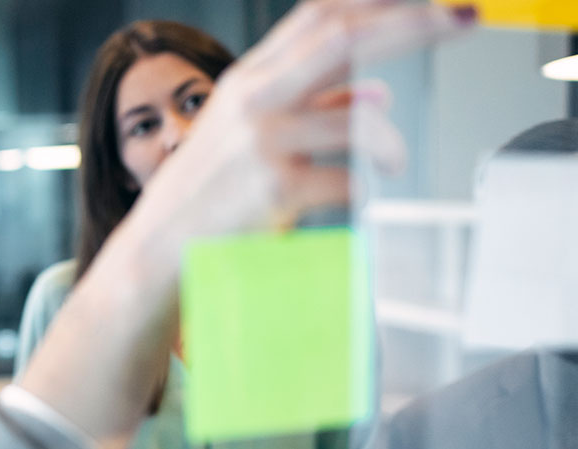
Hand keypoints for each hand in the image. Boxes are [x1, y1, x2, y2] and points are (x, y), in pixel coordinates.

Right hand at [18, 0, 472, 448]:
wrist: (158, 251)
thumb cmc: (204, 195)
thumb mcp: (245, 137)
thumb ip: (307, 108)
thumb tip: (376, 92)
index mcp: (246, 80)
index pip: (317, 16)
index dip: (374, 0)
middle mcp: (252, 100)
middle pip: (343, 38)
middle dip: (413, 24)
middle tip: (463, 19)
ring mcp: (262, 143)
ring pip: (359, 119)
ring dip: (390, 140)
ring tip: (397, 159)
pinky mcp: (276, 190)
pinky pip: (348, 182)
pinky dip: (363, 189)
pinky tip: (356, 198)